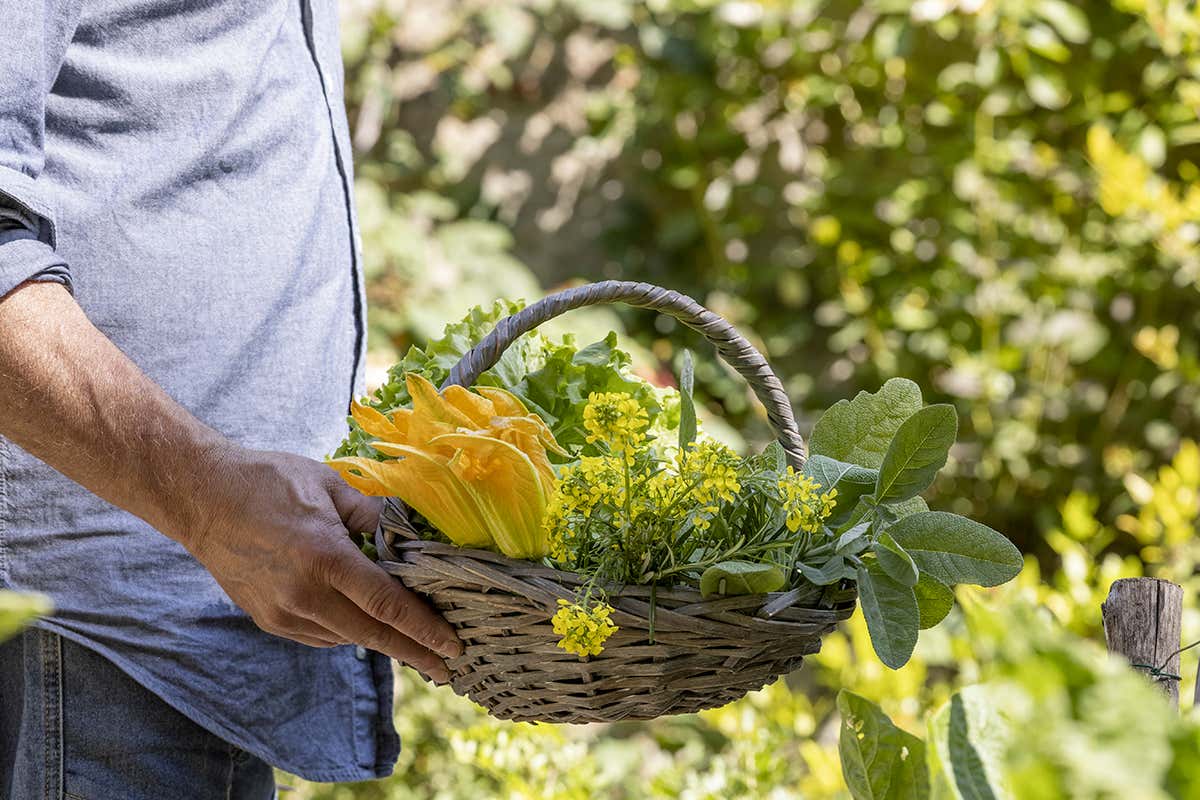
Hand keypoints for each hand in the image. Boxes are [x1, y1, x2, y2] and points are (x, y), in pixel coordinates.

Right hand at [175, 445, 459, 683]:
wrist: (200, 498)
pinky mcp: (269, 620)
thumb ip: (373, 513)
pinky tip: (365, 624)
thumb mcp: (329, 485)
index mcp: (325, 556)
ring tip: (414, 644)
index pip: (387, 604)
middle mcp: (304, 593)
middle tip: (448, 669)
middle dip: (415, 652)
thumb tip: (411, 531)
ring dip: (381, 641)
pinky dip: (348, 631)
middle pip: (372, 634)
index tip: (453, 645)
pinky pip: (321, 635)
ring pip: (346, 637)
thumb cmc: (268, 481)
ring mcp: (283, 612)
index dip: (424, 628)